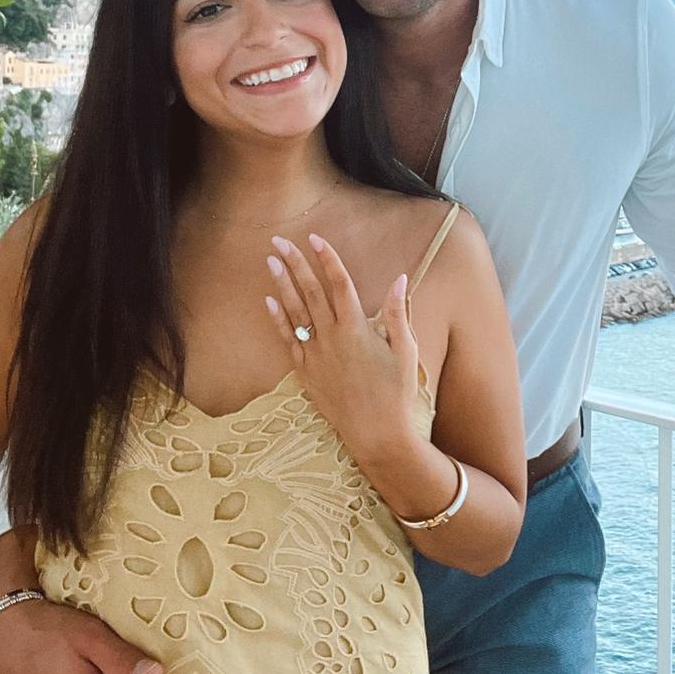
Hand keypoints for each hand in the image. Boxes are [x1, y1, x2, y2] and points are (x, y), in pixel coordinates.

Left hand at [265, 230, 419, 466]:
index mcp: (357, 329)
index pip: (339, 284)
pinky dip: (278, 319)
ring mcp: (315, 355)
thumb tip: (399, 278)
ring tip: (270, 261)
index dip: (327, 259)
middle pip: (310, 292)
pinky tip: (269, 301)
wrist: (377, 435)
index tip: (315, 238)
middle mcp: (331, 338)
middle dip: (295, 263)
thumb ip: (398, 312)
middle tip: (280, 240)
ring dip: (282, 284)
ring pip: (295, 312)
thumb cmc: (396, 393)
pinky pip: (288, 340)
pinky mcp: (306, 372)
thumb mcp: (405, 351)